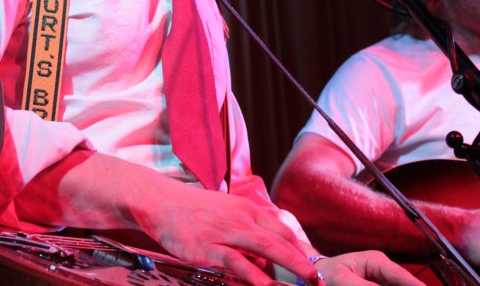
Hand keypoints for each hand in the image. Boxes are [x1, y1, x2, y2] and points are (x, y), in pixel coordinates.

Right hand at [137, 178, 320, 285]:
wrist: (161, 202)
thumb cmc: (192, 210)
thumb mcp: (224, 215)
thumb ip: (245, 235)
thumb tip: (261, 264)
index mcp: (247, 209)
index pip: (282, 230)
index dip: (300, 249)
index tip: (313, 266)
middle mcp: (242, 218)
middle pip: (281, 240)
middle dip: (303, 260)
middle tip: (318, 278)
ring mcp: (226, 232)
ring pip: (266, 248)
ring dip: (290, 265)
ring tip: (306, 279)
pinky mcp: (210, 247)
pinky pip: (237, 262)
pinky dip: (253, 274)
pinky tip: (265, 285)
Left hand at [315, 251, 423, 285]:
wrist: (320, 274)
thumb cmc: (328, 274)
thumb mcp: (341, 280)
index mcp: (375, 260)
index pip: (399, 274)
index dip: (415, 284)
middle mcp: (384, 270)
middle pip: (403, 284)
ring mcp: (384, 280)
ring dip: (404, 285)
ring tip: (384, 284)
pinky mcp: (382, 285)